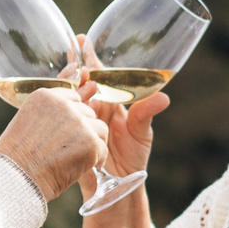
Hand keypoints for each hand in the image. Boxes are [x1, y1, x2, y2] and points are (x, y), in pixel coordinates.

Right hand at [0, 86, 106, 200]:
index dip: (71, 117)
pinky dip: (97, 159)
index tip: (62, 134)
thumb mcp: (30, 122)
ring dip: (92, 143)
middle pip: (87, 112)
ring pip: (100, 128)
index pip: (72, 97)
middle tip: (66, 150)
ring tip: (77, 158)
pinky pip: (102, 148)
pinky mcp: (90, 141)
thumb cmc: (19, 156)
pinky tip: (84, 167)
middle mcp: (63, 104)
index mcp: (45, 96)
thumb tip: (90, 86)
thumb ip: (54, 109)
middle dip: (82, 131)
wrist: (16, 179)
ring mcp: (78, 121)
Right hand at [74, 38, 169, 193]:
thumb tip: (164, 97)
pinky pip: (63, 122)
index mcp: (108, 101)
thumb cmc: (133, 157)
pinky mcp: (71, 138)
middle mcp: (91, 108)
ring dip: (68, 89)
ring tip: (72, 79)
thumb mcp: (141, 133)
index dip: (88, 57)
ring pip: (68, 99)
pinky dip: (63, 114)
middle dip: (73, 69)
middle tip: (72, 58)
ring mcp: (78, 122)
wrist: (119, 187)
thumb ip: (146, 113)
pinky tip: (64, 107)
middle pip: (78, 82)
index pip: (97, 75)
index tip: (81, 40)